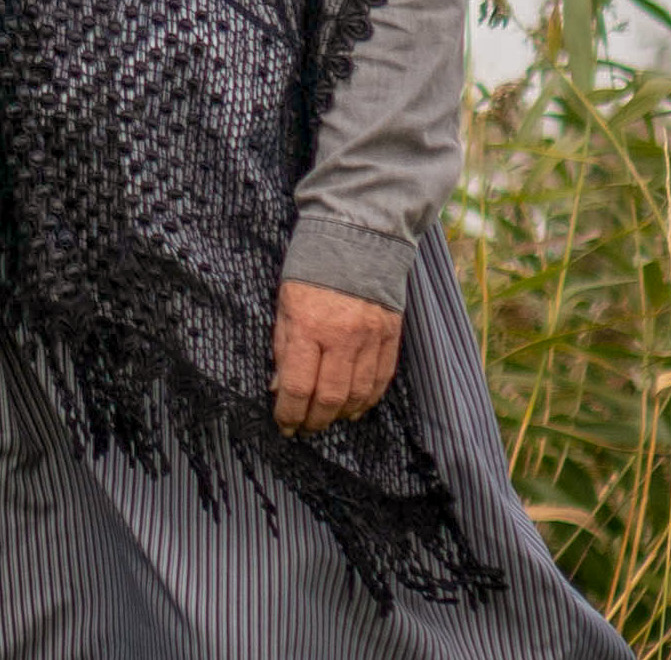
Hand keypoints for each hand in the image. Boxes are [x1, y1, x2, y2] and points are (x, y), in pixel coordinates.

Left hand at [273, 280, 403, 433]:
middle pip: (331, 398)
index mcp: (308, 327)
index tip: (283, 425)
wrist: (357, 241)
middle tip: (303, 429)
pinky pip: (382, 380)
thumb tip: (279, 388)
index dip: (289, 413)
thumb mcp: (284, 305)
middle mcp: (342, 338)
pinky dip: (368, 400)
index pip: (299, 386)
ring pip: (359, 395)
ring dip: (341, 415)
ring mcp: (371, 339)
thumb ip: (283, 349)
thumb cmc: (311, 271)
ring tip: (326, 421)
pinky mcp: (391, 337)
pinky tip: (354, 408)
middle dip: (314, 421)